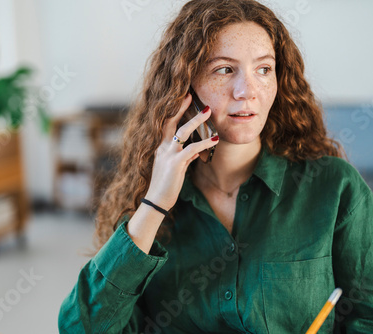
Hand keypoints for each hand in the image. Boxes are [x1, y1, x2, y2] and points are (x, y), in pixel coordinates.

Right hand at [145, 93, 218, 210]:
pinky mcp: (175, 163)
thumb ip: (183, 158)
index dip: (175, 111)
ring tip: (209, 112)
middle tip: (190, 95)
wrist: (157, 200)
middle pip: (171, 122)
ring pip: (182, 132)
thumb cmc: (165, 185)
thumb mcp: (174, 169)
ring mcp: (168, 155)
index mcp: (161, 148)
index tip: (184, 98)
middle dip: (181, 108)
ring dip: (196, 120)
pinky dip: (204, 143)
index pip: (167, 125)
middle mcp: (163, 148)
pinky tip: (215, 140)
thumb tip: (194, 153)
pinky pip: (191, 149)